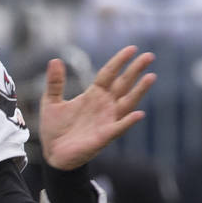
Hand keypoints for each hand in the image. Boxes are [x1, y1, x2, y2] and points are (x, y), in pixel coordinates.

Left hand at [40, 45, 155, 169]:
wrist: (52, 153)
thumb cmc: (54, 128)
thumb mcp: (51, 101)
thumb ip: (55, 82)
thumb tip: (54, 60)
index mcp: (93, 95)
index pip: (109, 74)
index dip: (119, 61)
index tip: (132, 48)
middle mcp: (104, 105)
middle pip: (123, 84)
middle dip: (135, 70)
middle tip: (149, 56)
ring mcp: (107, 120)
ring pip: (127, 102)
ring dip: (139, 91)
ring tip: (151, 77)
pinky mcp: (104, 136)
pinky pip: (119, 127)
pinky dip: (128, 121)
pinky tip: (139, 113)